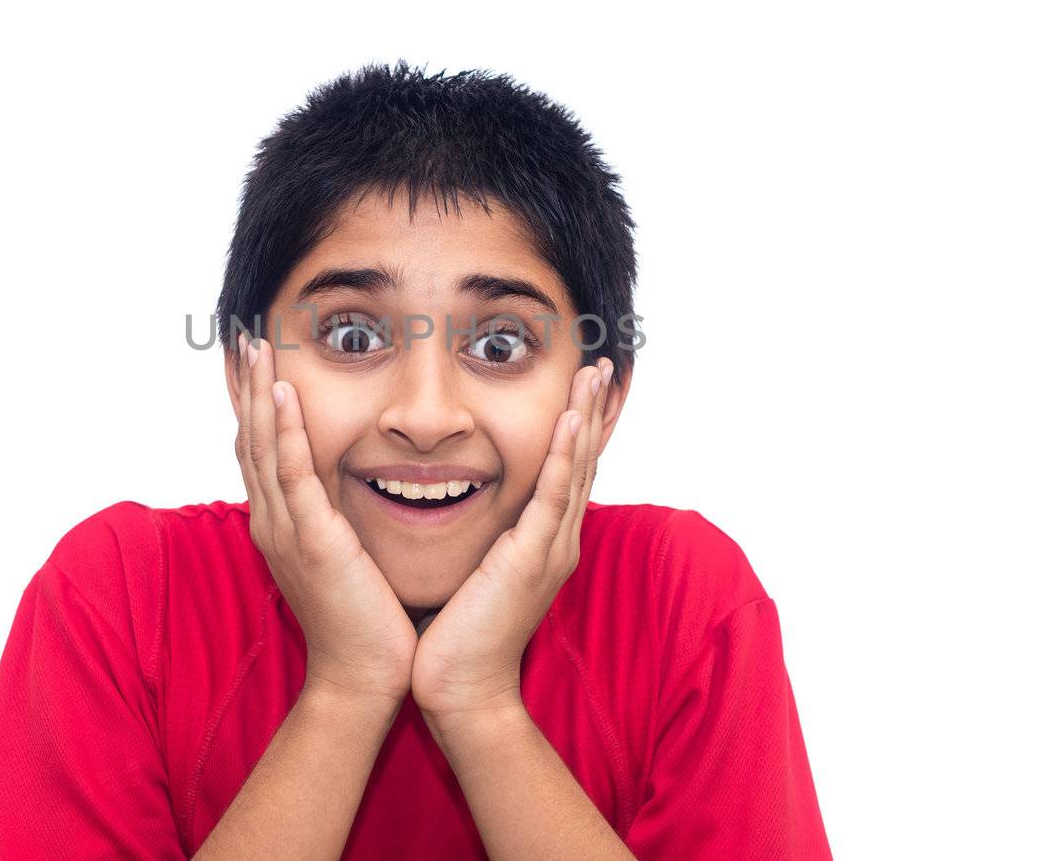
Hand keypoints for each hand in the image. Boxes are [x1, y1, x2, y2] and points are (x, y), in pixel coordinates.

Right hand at [234, 333, 418, 707]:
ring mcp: (286, 530)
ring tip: (258, 346)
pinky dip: (286, 430)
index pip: (261, 452)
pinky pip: (293, 473)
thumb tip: (352, 489)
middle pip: (251, 440)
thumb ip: (339, 520)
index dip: (256, 406)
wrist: (364, 677)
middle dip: (249, 387)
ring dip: (261, 393)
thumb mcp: (345, 557)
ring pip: (264, 446)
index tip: (257, 362)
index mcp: (281, 525)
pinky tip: (285, 393)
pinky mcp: (311, 540)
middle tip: (246, 336)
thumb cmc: (365, 621)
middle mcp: (272, 522)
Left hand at [411, 358, 612, 728]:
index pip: (567, 474)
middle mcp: (557, 542)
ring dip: (585, 418)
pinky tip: (570, 420)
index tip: (579, 388)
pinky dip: (565, 455)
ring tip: (592, 375)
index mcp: (543, 544)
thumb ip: (481, 538)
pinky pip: (554, 495)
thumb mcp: (475, 571)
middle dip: (590, 412)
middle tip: (598, 365)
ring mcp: (551, 550)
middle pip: (583, 463)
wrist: (460, 689)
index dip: (576, 430)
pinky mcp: (532, 558)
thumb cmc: (456, 635)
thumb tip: (457, 503)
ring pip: (577, 470)